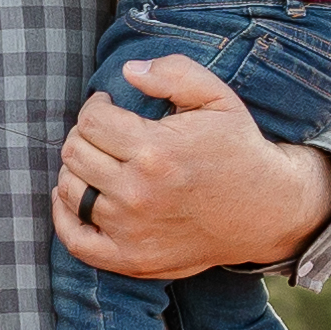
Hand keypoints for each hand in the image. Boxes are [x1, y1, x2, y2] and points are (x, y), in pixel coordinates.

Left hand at [60, 51, 330, 280]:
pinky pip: (75, 240)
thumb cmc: (238, 149)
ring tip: (97, 160)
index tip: (107, 105)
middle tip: (104, 132)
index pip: (91, 121)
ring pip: (70, 190)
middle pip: (75, 153)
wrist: (267, 209)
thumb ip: (173, 74)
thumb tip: (128, 71)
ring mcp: (132, 230)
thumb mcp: (217, 98)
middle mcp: (139, 193)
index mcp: (156, 150)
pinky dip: (63, 216)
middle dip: (84, 134)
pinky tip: (73, 197)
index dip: (95, 106)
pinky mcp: (131, 258)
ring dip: (75, 169)